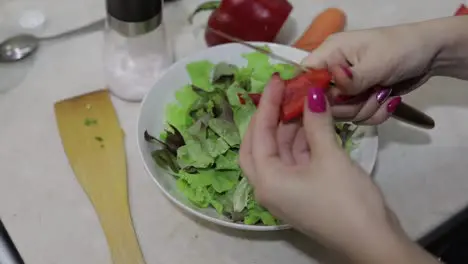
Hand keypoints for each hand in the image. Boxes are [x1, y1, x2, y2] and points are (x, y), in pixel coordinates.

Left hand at [239, 75, 439, 262]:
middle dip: (270, 117)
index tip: (277, 80)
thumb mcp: (330, 157)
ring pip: (278, 151)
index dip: (267, 105)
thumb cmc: (346, 200)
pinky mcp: (301, 192)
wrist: (373, 241)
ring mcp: (285, 191)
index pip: (257, 135)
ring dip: (289, 127)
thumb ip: (316, 123)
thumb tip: (312, 94)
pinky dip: (302, 141)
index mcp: (266, 180)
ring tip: (302, 100)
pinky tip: (313, 122)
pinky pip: (294, 160)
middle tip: (283, 92)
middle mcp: (268, 186)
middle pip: (259, 144)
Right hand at [303, 20, 443, 124]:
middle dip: (349, 105)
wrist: (431, 54)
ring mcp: (347, 87)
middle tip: (370, 93)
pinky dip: (375, 114)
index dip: (311, 95)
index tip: (331, 103)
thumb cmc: (401, 49)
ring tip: (383, 93)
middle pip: (323, 103)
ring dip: (366, 109)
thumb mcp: (376, 63)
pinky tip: (388, 101)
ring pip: (342, 114)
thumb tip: (328, 88)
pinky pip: (358, 117)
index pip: (305, 77)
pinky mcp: (360, 99)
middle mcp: (333, 71)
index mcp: (330, 54)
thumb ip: (350, 80)